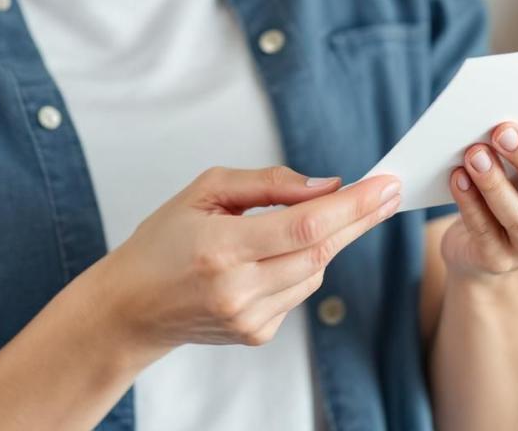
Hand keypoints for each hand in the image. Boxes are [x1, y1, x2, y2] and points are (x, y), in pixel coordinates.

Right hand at [98, 166, 401, 357]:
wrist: (131, 306)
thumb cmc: (162, 241)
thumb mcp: (205, 191)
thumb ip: (268, 184)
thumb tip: (326, 185)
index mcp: (221, 248)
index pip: (305, 226)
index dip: (352, 205)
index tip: (384, 185)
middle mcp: (238, 289)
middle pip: (320, 250)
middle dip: (358, 218)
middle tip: (386, 192)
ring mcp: (250, 318)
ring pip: (315, 272)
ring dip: (326, 240)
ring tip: (308, 217)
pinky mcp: (258, 334)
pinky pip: (299, 291)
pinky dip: (300, 266)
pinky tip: (273, 255)